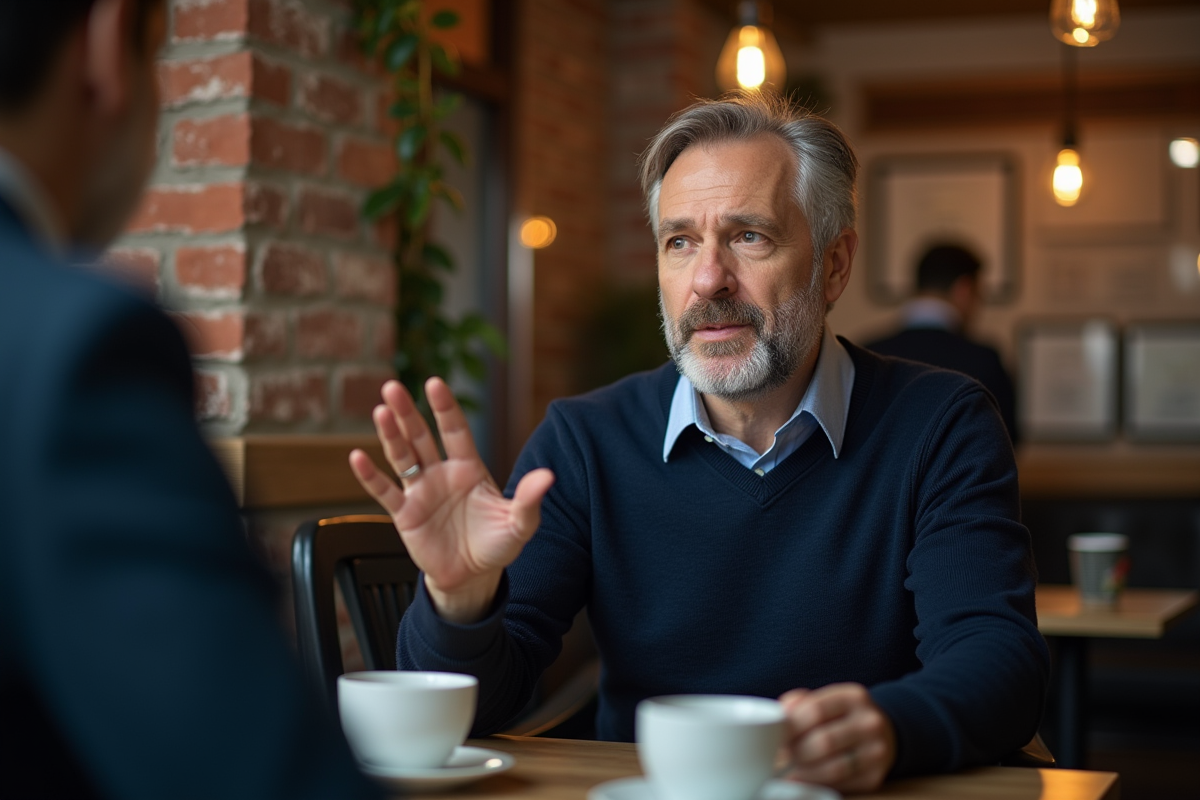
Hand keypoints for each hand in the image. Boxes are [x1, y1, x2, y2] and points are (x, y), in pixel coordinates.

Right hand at [349, 378, 554, 622]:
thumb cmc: (497, 544)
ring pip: (402, 457)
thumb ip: (529, 499)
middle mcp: (441, 473)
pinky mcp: (405, 514)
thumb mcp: (519, 523)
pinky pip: (385, 492)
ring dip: (390, 435)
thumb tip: (548, 476)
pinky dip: (370, 476)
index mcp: (469, 468)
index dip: (445, 408)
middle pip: (421, 436)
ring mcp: (421, 492)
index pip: (455, 430)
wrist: (474, 576)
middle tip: (393, 388)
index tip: (434, 383)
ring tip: (380, 412)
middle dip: (408, 412)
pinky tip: (357, 457)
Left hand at [778, 683, 895, 793]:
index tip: (774, 735)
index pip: (816, 710)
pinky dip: (817, 784)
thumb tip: (780, 713)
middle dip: (795, 751)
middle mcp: (870, 723)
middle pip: (824, 742)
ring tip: (787, 771)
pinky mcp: (875, 777)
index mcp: (854, 697)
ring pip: (833, 768)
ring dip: (803, 772)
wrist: (885, 733)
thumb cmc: (844, 716)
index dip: (790, 725)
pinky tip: (802, 780)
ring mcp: (876, 752)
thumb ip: (802, 702)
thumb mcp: (829, 699)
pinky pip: (840, 785)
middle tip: (779, 755)